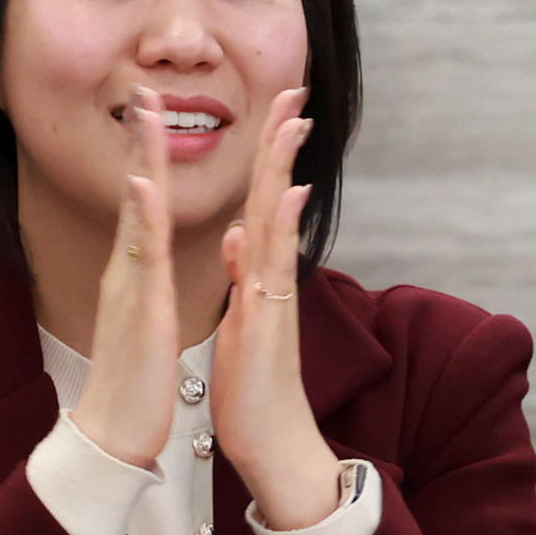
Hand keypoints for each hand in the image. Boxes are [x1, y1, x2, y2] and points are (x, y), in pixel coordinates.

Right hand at [72, 87, 181, 468]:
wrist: (112, 436)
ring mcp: (130, 287)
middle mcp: (127, 271)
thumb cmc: (133, 381)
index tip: (157, 109)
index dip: (151, 155)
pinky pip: (141, 260)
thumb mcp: (145, 320)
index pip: (144, 202)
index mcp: (137, 273)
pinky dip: (140, 220)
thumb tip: (145, 255)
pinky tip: (142, 185)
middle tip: (146, 86)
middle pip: (135, 192)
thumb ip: (144, 284)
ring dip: (142, 160)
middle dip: (142, 138)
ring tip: (146, 111)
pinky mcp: (140, 311)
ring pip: (135, 212)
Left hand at [212, 86, 341, 530]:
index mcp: (257, 276)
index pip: (261, 203)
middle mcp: (270, 277)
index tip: (275, 111)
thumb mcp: (240, 322)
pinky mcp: (268, 320)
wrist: (272, 444)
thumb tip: (240, 235)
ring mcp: (273, 296)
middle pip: (275, 197)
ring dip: (284, 169)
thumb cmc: (254, 390)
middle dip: (282, 143)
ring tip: (293, 122)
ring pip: (278, 220)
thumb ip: (244, 276)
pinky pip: (275, 266)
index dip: (266, 157)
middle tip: (295, 90)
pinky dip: (282, 228)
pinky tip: (289, 195)